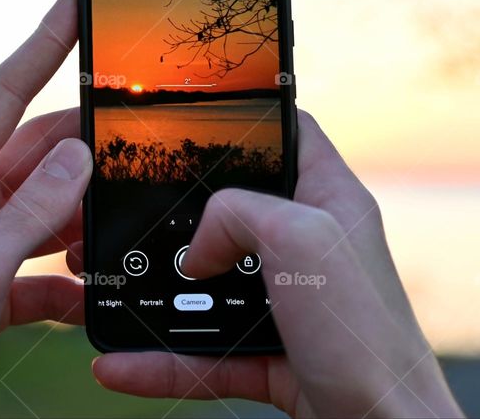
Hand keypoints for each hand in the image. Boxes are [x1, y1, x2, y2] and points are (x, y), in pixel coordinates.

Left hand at [0, 0, 89, 417]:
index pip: (4, 93)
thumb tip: (79, 155)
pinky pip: (40, 267)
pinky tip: (85, 300)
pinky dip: (65, 281)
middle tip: (133, 142)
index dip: (42, 43)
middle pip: (37, 153)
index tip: (72, 0)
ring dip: (78, 222)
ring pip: (45, 208)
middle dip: (84, 151)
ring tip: (111, 235)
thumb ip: (31, 213)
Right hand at [89, 112, 463, 417]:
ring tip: (113, 289)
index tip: (195, 116)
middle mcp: (309, 247)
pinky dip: (164, 360)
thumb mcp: (300, 241)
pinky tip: (122, 364)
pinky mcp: (273, 354)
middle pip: (234, 211)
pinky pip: (206, 351)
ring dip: (161, 295)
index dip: (247, 116)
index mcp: (329, 201)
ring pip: (210, 287)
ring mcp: (289, 302)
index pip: (290, 134)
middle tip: (135, 210)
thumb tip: (194, 249)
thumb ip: (237, 215)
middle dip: (182, 216)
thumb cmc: (367, 337)